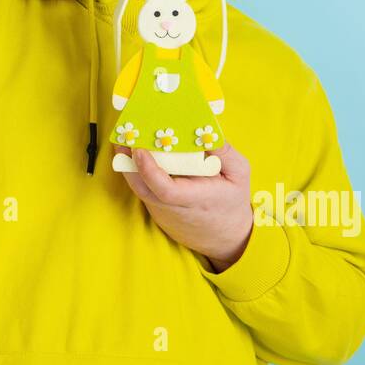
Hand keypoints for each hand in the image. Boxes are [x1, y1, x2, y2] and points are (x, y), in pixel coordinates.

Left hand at [113, 138, 254, 272]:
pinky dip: (137, 171)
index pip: (166, 190)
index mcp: (197, 199)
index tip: (140, 150)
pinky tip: (137, 153)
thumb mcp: (240, 174)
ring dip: (129, 164)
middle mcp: (175, 209)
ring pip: (139, 188)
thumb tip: (205, 127)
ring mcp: (163, 212)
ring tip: (126, 138)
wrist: (226, 238)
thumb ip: (224, 151)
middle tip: (123, 135)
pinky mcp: (157, 211)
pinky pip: (144, 190)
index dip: (149, 170)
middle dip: (128, 161)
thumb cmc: (232, 201)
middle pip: (143, 188)